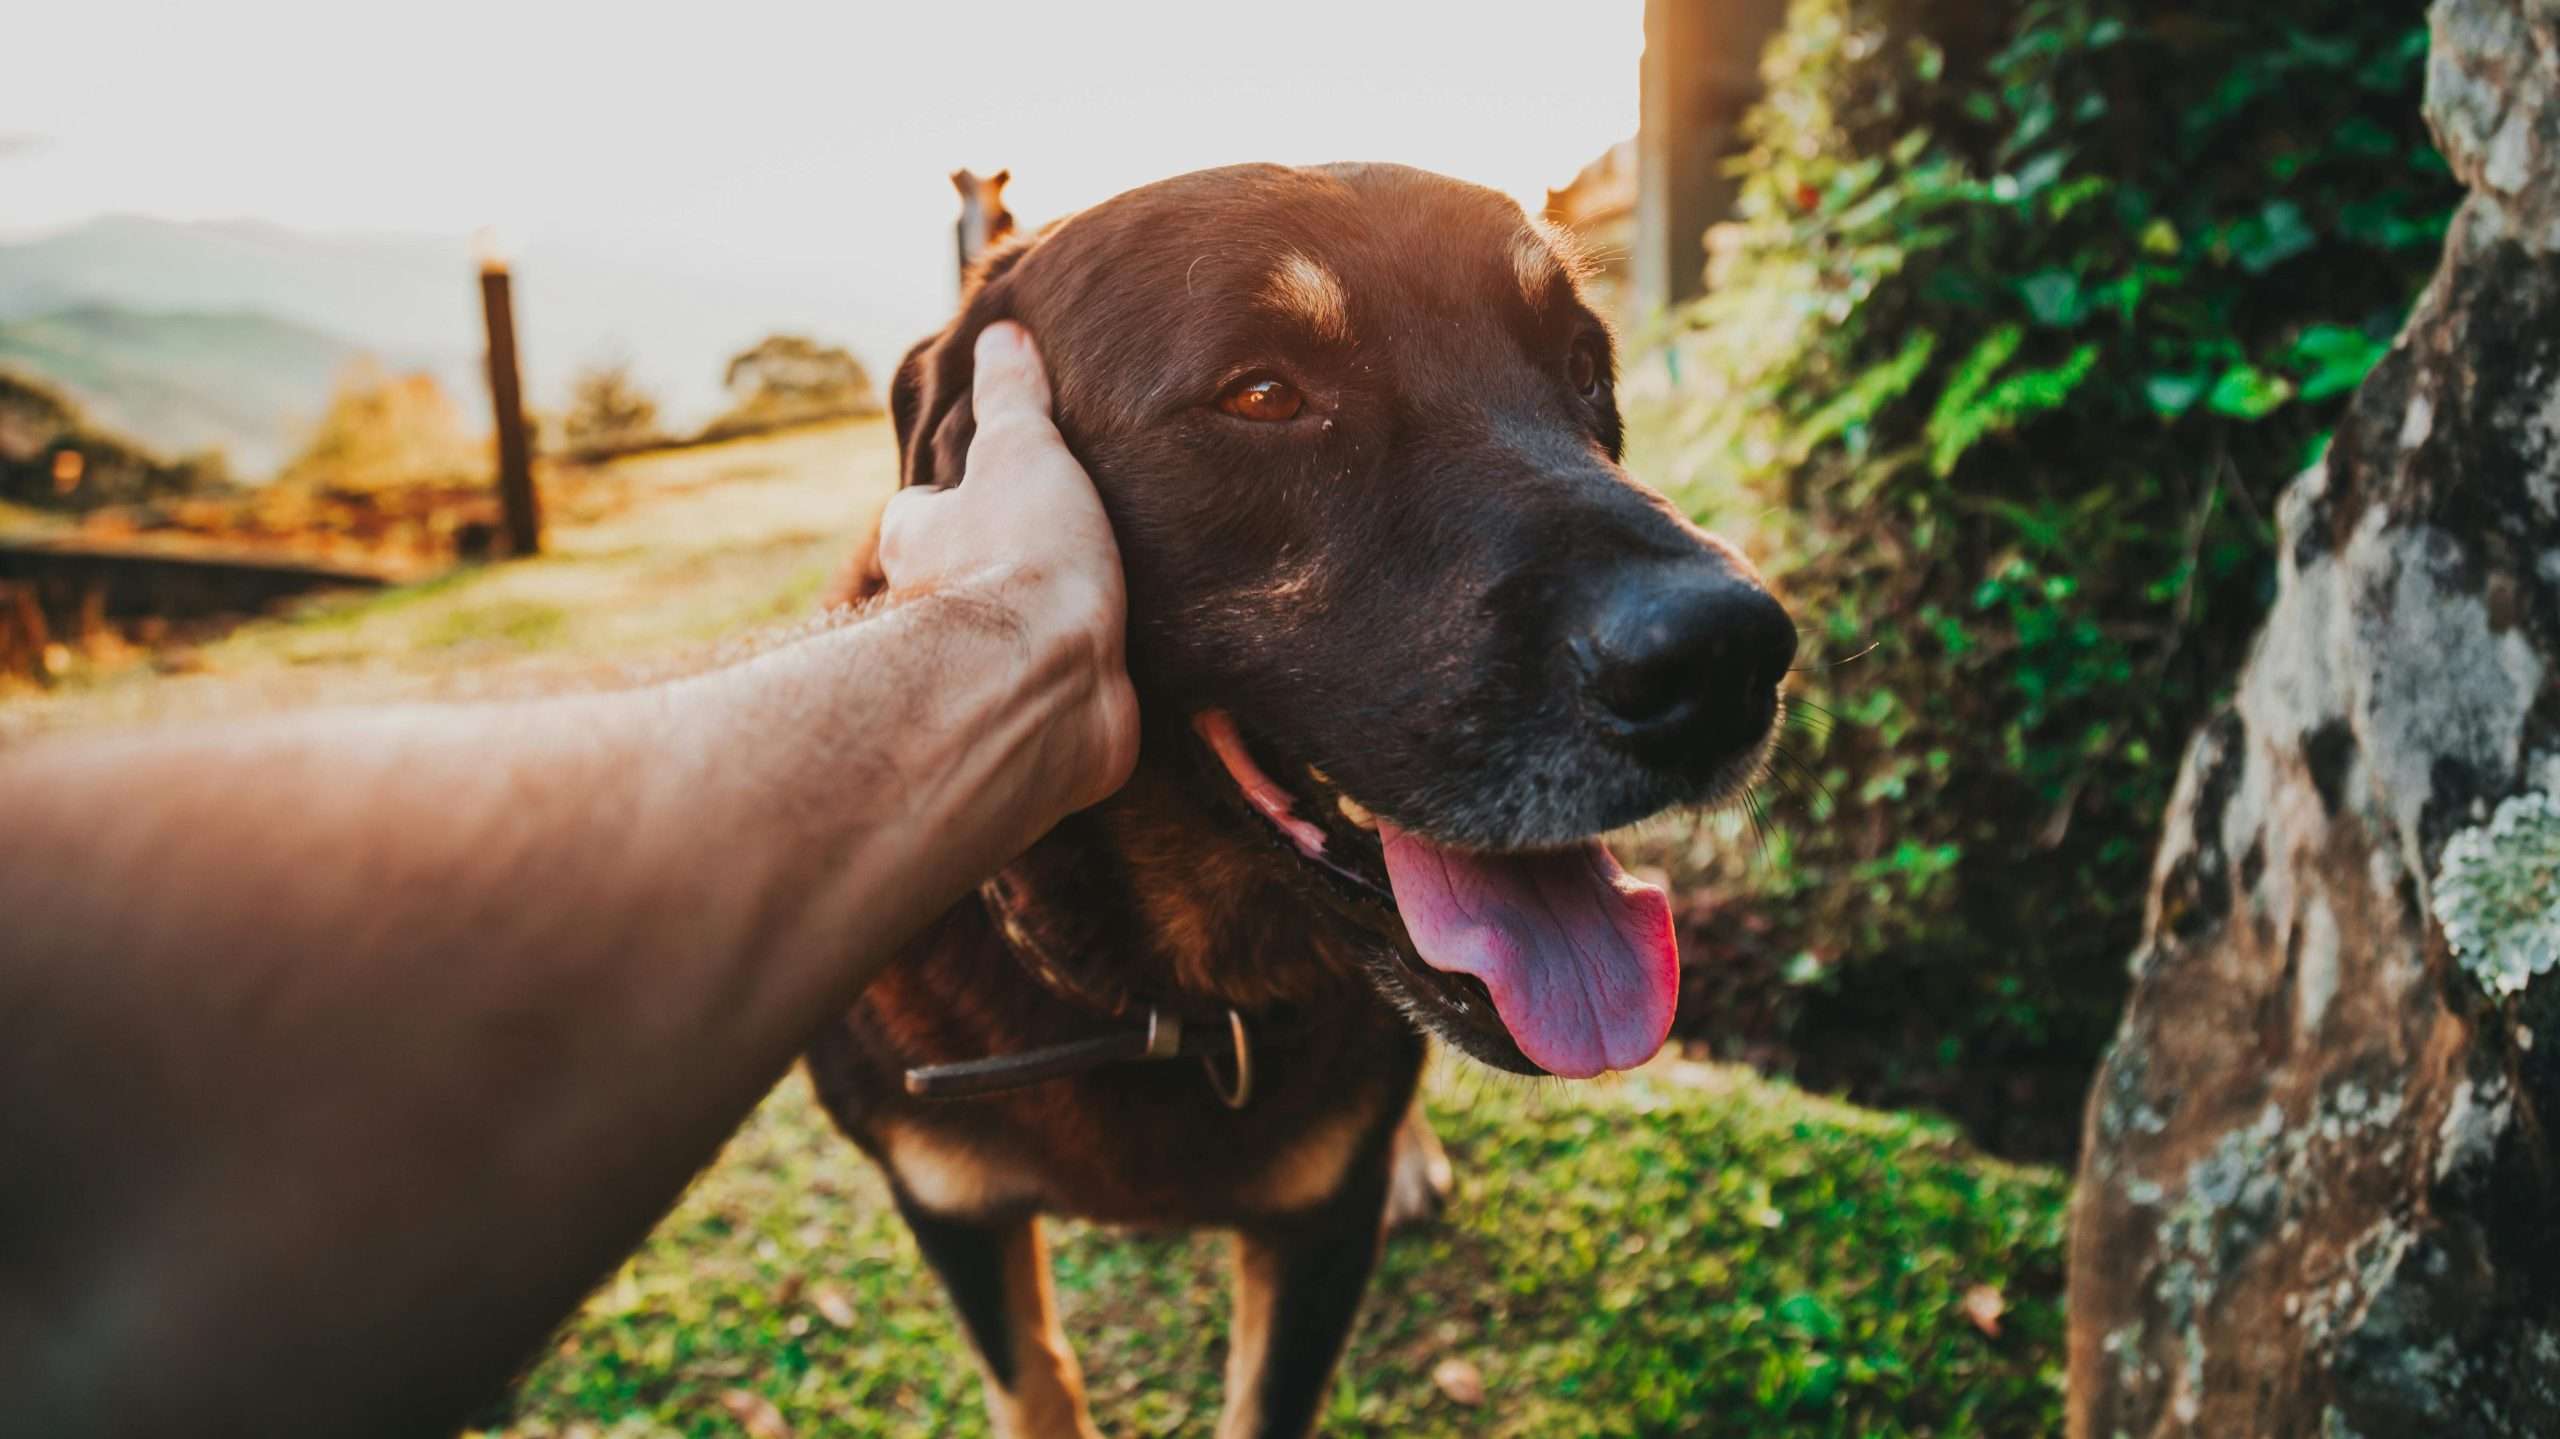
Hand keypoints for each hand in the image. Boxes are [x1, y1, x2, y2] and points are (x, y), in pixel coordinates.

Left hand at [873, 321, 1138, 811]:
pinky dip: (1088, 687)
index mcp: (919, 542)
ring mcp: (988, 676)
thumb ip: (1013, 396)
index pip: (922, 510)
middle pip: (959, 580)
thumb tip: (1002, 332)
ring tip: (1111, 603)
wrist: (1047, 683)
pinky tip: (1131, 670)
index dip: (955, 496)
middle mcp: (935, 616)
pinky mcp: (1039, 727)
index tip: (997, 484)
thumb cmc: (1021, 559)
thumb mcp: (1021, 450)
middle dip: (999, 569)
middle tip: (1060, 546)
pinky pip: (1064, 698)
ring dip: (1046, 632)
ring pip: (1010, 644)